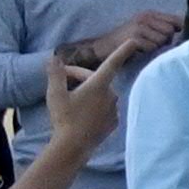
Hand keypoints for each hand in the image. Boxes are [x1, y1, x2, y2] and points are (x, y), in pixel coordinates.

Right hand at [41, 23, 154, 155]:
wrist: (73, 146)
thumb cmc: (63, 118)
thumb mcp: (55, 94)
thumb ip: (56, 74)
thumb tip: (54, 58)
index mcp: (98, 85)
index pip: (112, 64)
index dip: (122, 51)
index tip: (134, 42)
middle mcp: (111, 95)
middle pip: (96, 79)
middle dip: (80, 77)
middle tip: (62, 80)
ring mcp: (114, 109)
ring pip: (100, 94)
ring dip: (88, 93)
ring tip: (70, 102)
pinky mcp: (114, 122)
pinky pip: (104, 108)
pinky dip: (94, 107)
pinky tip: (82, 115)